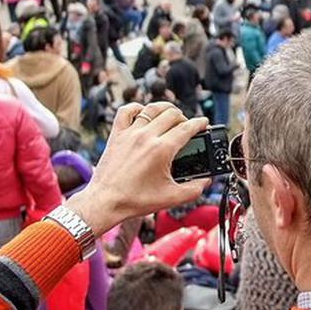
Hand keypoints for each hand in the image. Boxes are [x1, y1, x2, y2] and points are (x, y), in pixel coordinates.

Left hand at [66, 102, 210, 236]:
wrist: (105, 201)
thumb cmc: (135, 200)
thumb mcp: (171, 198)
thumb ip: (194, 189)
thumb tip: (205, 181)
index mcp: (162, 150)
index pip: (187, 128)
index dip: (199, 123)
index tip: (203, 123)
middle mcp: (147, 137)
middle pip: (172, 114)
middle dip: (185, 118)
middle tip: (187, 127)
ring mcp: (130, 133)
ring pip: (152, 109)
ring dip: (165, 109)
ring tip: (170, 115)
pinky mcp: (117, 135)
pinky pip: (126, 111)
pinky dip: (137, 108)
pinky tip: (143, 114)